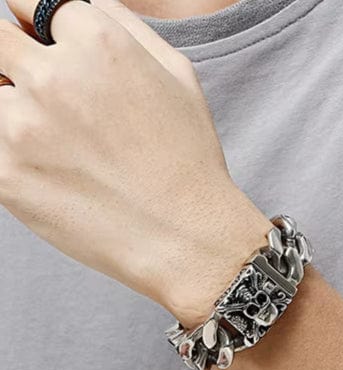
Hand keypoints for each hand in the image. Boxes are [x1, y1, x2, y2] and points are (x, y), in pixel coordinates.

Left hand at [0, 0, 271, 326]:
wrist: (188, 239)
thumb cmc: (190, 162)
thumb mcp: (180, 77)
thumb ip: (127, 26)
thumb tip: (81, 8)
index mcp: (99, 44)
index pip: (26, 0)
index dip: (33, 23)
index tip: (39, 44)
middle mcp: (54, 77)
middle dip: (12, 57)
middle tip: (42, 91)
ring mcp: (22, 128)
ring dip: (12, 106)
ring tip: (56, 139)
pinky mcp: (7, 177)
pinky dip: (11, 150)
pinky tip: (52, 167)